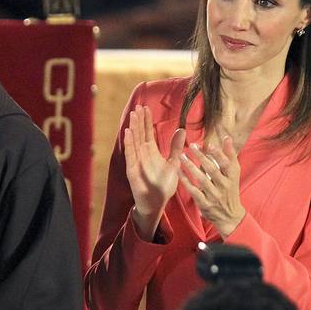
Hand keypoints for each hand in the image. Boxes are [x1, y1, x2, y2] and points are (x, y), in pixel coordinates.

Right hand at [123, 105, 186, 238]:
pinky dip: (129, 143)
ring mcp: (136, 161)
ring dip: (133, 128)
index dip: (146, 121)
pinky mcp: (132, 169)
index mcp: (151, 152)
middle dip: (138, 121)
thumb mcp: (174, 164)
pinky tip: (128, 132)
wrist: (156, 203)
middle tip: (137, 106)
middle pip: (140, 134)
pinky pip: (130, 154)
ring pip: (134, 141)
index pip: (148, 133)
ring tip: (132, 115)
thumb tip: (182, 130)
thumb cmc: (163, 185)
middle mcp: (142, 154)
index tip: (145, 108)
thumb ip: (176, 148)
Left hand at [178, 137, 245, 236]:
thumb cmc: (229, 189)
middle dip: (202, 157)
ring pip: (202, 180)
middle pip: (213, 170)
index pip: (226, 164)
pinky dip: (185, 180)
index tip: (209, 144)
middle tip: (191, 145)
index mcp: (232, 177)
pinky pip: (193, 190)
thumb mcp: (233, 174)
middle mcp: (224, 186)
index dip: (219, 154)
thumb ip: (229, 156)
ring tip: (182, 156)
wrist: (230, 216)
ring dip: (191, 167)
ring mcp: (214, 195)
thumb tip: (226, 137)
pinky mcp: (205, 203)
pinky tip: (178, 171)